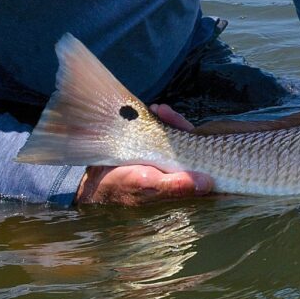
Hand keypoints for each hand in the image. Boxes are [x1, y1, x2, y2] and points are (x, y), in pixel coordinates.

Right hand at [74, 104, 214, 205]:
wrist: (92, 185)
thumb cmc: (121, 189)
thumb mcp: (148, 186)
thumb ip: (176, 186)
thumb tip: (207, 183)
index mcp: (183, 185)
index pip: (203, 167)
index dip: (206, 151)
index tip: (196, 133)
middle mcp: (178, 173)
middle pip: (192, 148)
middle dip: (183, 128)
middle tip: (167, 113)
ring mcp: (166, 161)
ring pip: (178, 139)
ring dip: (171, 122)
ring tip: (159, 109)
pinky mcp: (154, 152)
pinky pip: (163, 134)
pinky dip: (160, 121)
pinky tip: (154, 110)